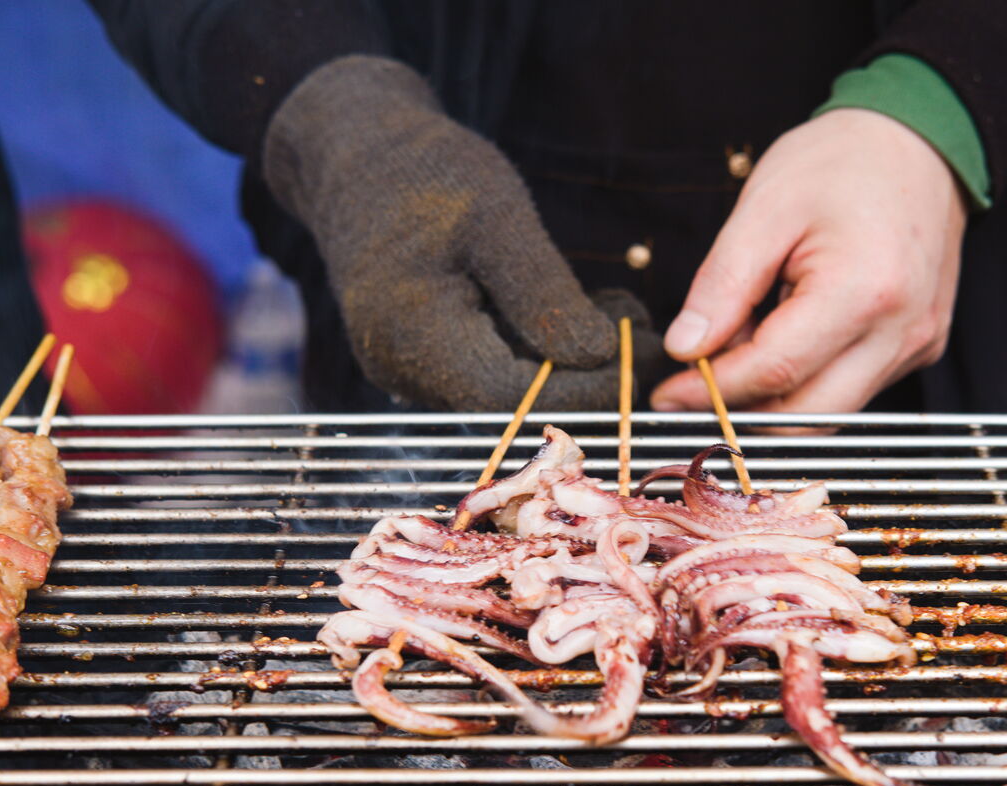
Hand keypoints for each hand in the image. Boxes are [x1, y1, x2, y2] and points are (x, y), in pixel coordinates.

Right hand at [263, 55, 660, 410]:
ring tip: (620, 312)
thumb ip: (544, 293)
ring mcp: (410, 373)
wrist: (357, 159)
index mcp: (413, 335)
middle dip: (587, 377)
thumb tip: (600, 356)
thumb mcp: (499, 218)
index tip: (648, 357)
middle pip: (511, 405)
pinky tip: (578, 315)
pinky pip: (491, 374)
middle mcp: (403, 371)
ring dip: (570, 364)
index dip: (585, 387)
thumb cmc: (427, 172)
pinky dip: (541, 352)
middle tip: (649, 337)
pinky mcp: (424, 364)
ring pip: (507, 394)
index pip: (512, 396)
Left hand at [650, 108, 966, 414]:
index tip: (669, 393)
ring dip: (774, 395)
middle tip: (693, 384)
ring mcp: (916, 343)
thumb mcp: (763, 210)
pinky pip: (851, 387)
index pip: (775, 371)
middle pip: (806, 414)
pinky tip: (783, 333)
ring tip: (742, 342)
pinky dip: (806, 378)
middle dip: (741, 408)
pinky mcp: (918, 347)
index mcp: (865, 291)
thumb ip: (722, 286)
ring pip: (829, 411)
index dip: (713, 390)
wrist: (919, 142)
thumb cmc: (842, 162)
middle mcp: (902, 331)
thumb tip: (685, 348)